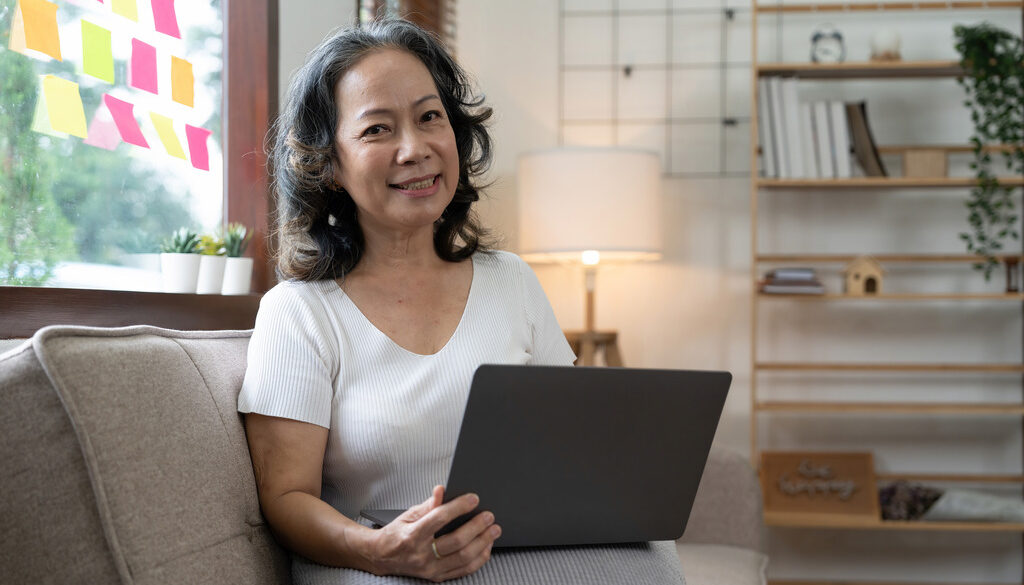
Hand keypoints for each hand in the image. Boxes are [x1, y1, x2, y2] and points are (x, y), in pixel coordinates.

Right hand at [366, 485, 501, 581]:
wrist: (383, 557)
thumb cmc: (397, 533)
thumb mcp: (409, 514)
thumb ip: (429, 504)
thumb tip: (442, 490)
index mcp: (412, 535)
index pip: (439, 519)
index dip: (458, 507)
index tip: (474, 498)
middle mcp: (421, 554)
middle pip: (456, 541)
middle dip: (476, 527)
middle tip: (489, 516)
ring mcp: (430, 568)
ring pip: (463, 558)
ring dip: (483, 542)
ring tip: (493, 530)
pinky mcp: (437, 576)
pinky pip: (464, 570)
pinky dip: (479, 558)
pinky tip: (486, 546)